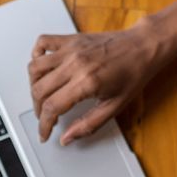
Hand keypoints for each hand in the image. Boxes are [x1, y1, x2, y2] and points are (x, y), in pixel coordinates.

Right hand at [29, 22, 172, 143]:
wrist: (143, 47)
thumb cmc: (133, 73)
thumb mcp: (115, 106)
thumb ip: (88, 125)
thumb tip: (68, 138)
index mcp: (88, 82)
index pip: (52, 107)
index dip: (44, 125)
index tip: (44, 132)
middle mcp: (76, 63)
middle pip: (40, 90)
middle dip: (38, 110)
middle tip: (45, 118)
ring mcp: (71, 49)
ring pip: (35, 68)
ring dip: (33, 86)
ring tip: (43, 97)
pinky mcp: (71, 39)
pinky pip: (42, 42)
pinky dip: (36, 56)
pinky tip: (43, 68)